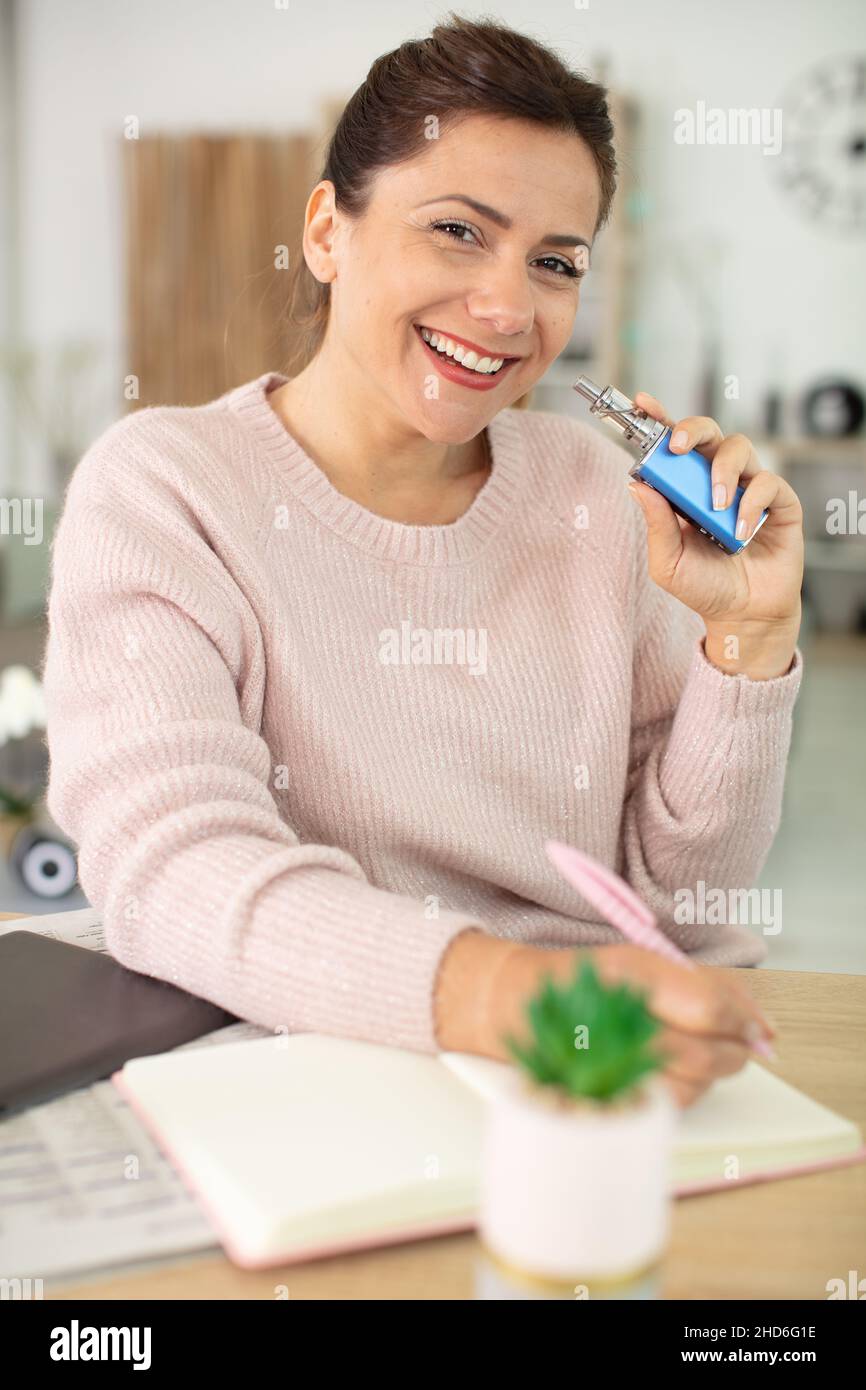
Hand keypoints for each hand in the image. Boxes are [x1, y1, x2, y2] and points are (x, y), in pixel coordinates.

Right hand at [454, 938, 773, 1108]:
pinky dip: (680, 1093)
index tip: (759, 1030)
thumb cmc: (587, 980)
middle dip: (733, 1055)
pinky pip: (662, 1104)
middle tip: (740, 1048)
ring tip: (703, 1057)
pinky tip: (671, 1073)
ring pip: (688, 1085)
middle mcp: (615, 1015)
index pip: (708, 1005)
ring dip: (709, 1077)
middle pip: (703, 1053)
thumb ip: (706, 987)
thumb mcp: (645, 962)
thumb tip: (761, 1026)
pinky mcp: (600, 1090)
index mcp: (632, 971)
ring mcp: (604, 1057)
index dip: (742, 1022)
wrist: (514, 1002)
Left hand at [627, 393, 803, 676]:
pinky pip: (767, 483)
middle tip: (677, 448)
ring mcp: (748, 487)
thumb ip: (655, 524)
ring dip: (721, 472)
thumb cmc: (704, 586)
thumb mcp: (667, 561)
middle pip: (707, 432)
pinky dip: (750, 503)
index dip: (659, 419)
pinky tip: (740, 530)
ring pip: (738, 448)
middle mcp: (717, 479)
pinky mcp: (779, 502)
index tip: (642, 403)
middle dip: (690, 430)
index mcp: (685, 488)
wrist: (742, 615)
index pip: (673, 445)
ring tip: (714, 506)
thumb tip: (636, 485)